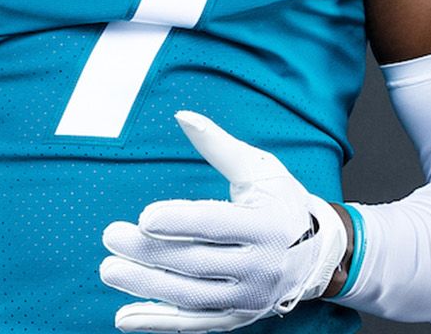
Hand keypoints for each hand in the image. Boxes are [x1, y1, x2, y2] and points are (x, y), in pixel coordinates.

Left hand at [103, 111, 349, 332]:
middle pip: (197, 263)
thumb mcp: (261, 170)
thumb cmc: (283, 202)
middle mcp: (262, 266)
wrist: (320, 254)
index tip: (144, 216)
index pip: (217, 225)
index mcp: (269, 225)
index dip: (180, 221)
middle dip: (149, 252)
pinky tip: (125, 316)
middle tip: (111, 236)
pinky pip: (194, 324)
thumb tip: (182, 117)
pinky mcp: (239, 317)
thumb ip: (220, 146)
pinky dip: (158, 322)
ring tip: (110, 269)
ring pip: (191, 297)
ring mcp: (250, 298)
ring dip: (146, 286)